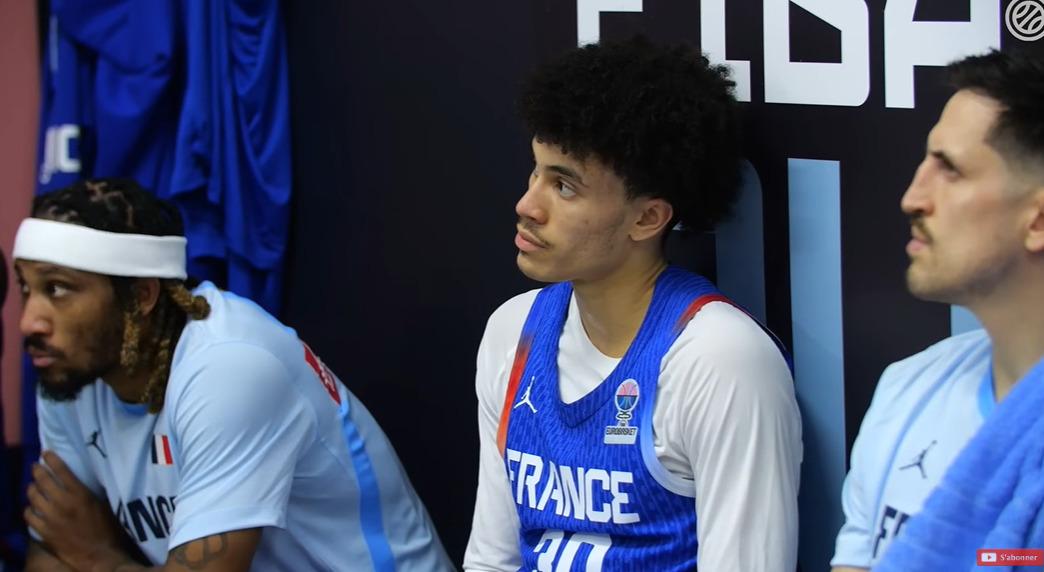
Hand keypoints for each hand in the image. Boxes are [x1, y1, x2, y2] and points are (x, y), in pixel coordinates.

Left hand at [25, 451, 126, 570]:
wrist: (99, 555)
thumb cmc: (108, 529)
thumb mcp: (105, 505)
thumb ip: (92, 491)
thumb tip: (86, 479)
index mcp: (80, 494)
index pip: (61, 471)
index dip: (52, 459)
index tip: (46, 453)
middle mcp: (63, 503)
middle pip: (43, 481)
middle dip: (38, 470)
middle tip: (36, 467)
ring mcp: (51, 518)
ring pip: (34, 497)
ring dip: (32, 488)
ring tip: (33, 486)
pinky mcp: (44, 531)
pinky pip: (29, 516)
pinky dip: (29, 509)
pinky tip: (31, 508)